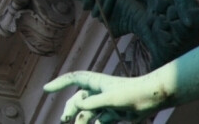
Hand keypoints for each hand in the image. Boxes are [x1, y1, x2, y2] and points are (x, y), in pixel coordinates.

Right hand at [43, 71, 165, 122]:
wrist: (152, 98)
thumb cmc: (131, 93)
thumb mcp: (110, 99)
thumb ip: (93, 103)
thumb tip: (78, 105)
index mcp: (95, 82)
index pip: (73, 79)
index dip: (59, 84)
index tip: (46, 89)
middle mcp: (98, 91)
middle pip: (78, 100)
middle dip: (70, 110)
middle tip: (64, 120)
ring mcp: (106, 102)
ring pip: (88, 113)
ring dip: (82, 121)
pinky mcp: (114, 112)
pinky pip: (99, 120)